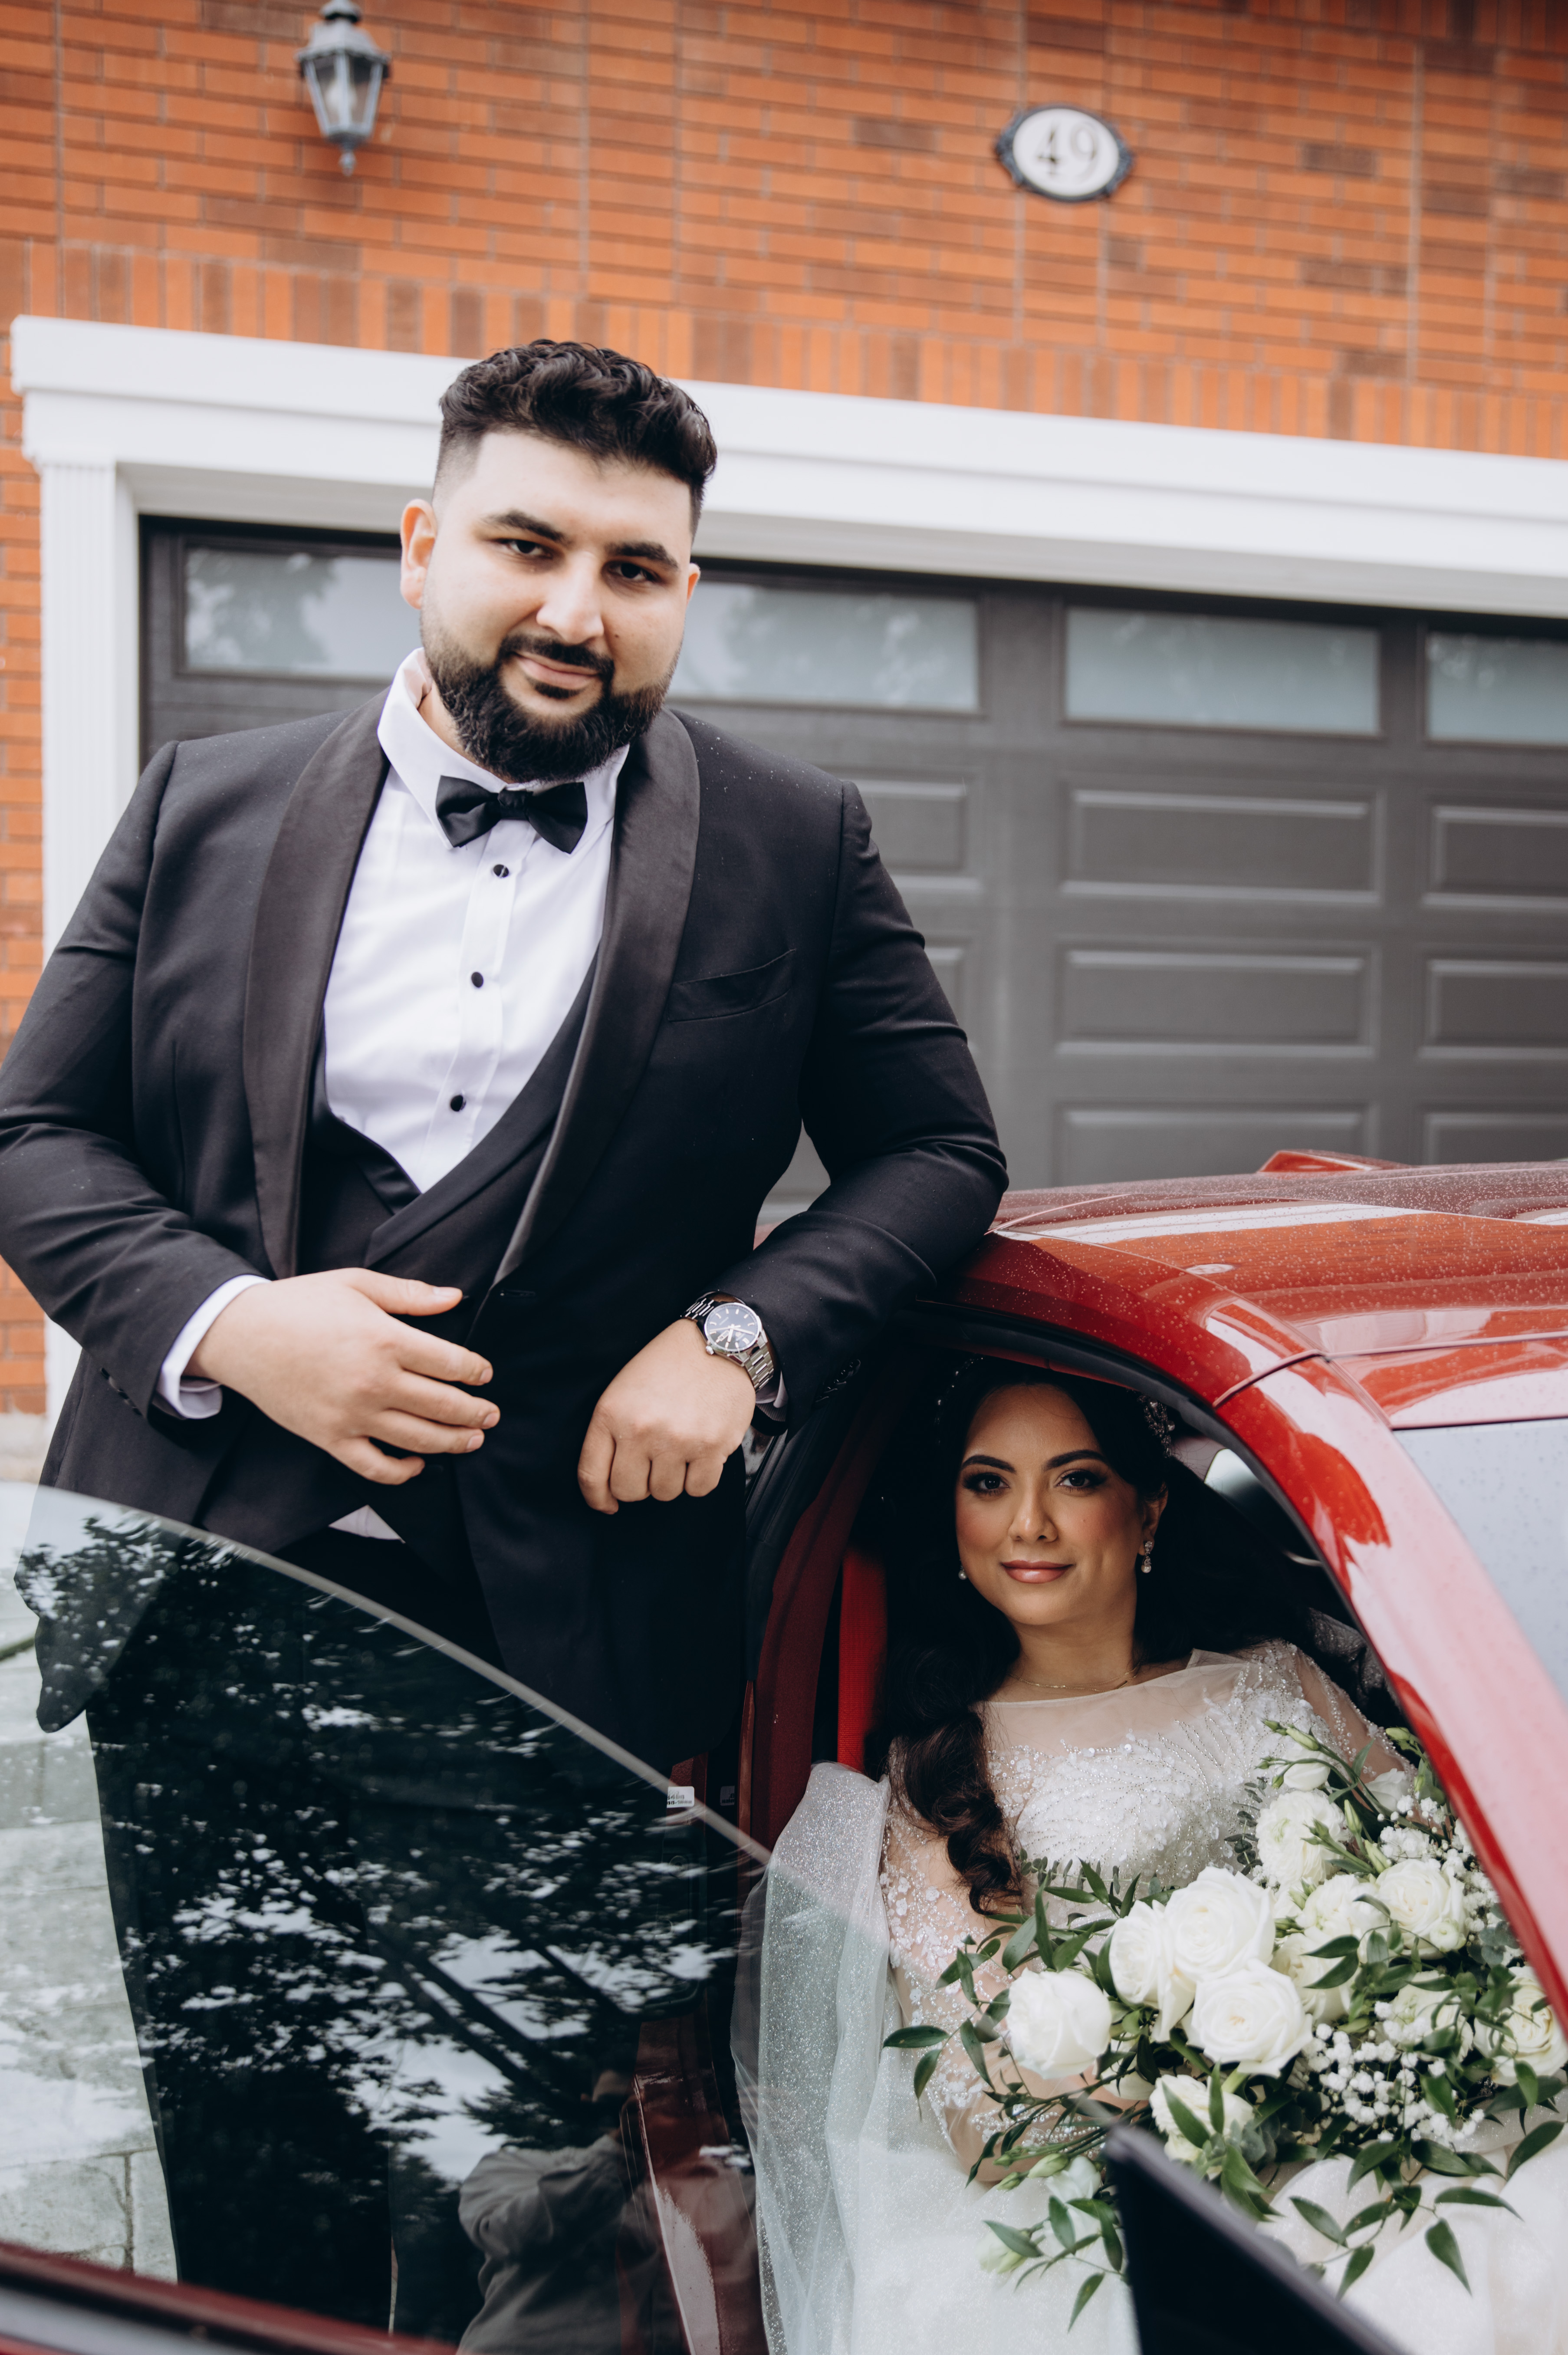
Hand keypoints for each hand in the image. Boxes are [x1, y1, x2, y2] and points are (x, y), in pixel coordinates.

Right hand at [190, 1268, 496, 1484]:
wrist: (241, 1334)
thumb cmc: (299, 1304)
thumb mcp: (356, 1284)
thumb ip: (409, 1294)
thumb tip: (455, 1297)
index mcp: (385, 1339)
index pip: (450, 1363)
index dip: (475, 1371)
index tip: (484, 1374)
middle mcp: (374, 1381)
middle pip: (442, 1405)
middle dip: (475, 1411)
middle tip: (491, 1414)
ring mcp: (352, 1415)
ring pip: (418, 1439)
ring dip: (452, 1442)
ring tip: (472, 1439)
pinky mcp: (330, 1438)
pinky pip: (374, 1466)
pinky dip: (401, 1472)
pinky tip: (418, 1465)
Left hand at [578, 1318, 755, 1514]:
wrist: (717, 1342)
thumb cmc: (667, 1367)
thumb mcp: (622, 1390)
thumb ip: (611, 1435)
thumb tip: (608, 1492)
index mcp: (611, 1414)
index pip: (592, 1475)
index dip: (597, 1498)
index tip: (607, 1504)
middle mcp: (641, 1429)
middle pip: (629, 1491)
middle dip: (640, 1484)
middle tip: (652, 1463)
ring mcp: (677, 1439)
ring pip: (665, 1493)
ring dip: (672, 1478)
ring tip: (680, 1449)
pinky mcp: (712, 1446)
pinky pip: (699, 1489)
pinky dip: (700, 1478)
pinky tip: (701, 1453)